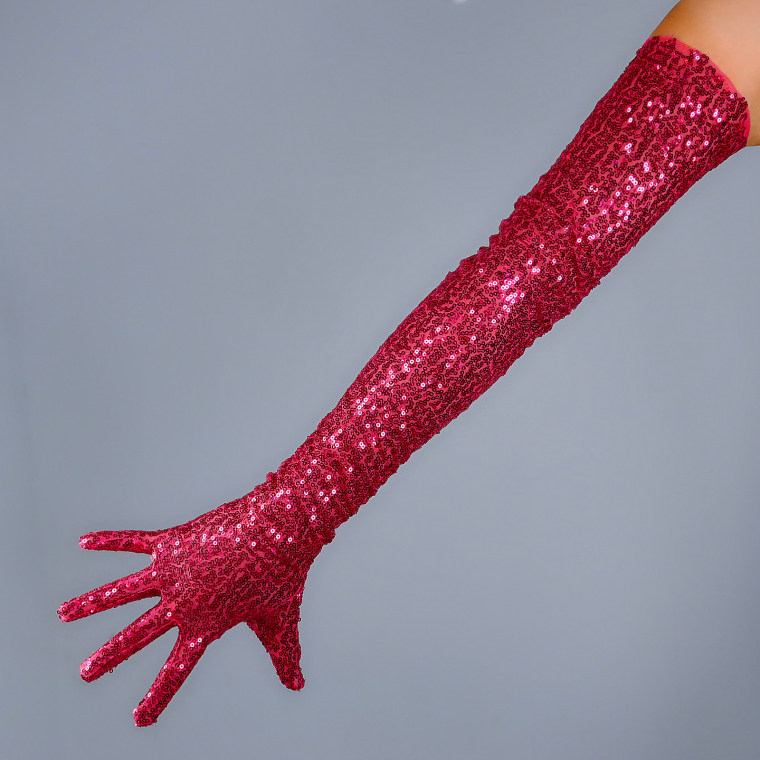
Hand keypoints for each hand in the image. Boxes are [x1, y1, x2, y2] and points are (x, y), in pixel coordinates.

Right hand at [58, 483, 316, 725]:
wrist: (280, 528)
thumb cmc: (283, 574)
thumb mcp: (279, 620)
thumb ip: (284, 656)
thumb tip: (297, 686)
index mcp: (206, 625)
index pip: (177, 669)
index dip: (158, 697)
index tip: (139, 720)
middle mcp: (182, 601)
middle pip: (138, 634)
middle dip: (110, 655)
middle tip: (85, 673)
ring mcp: (174, 570)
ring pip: (123, 590)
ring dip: (92, 603)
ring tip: (62, 614)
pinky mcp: (173, 541)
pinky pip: (134, 542)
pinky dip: (109, 542)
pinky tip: (83, 541)